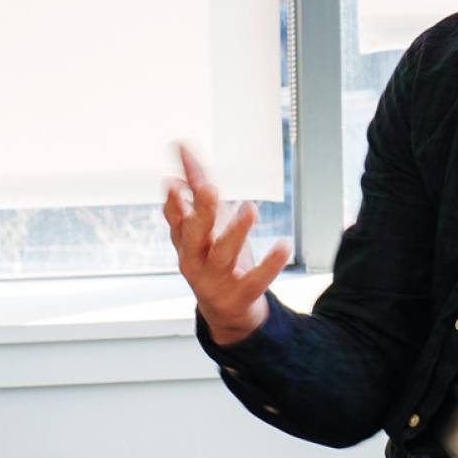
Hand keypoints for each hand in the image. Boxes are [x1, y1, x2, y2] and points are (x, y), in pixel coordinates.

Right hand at [164, 144, 290, 346]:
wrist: (226, 310)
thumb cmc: (214, 256)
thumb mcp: (205, 221)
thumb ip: (194, 184)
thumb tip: (180, 147)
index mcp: (186, 241)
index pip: (175, 221)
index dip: (173, 204)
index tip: (173, 184)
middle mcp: (196, 260)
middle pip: (194, 237)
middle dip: (200, 213)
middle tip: (210, 190)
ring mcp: (217, 279)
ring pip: (223, 254)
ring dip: (235, 231)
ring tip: (250, 208)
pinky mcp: (241, 294)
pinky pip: (256, 279)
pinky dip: (270, 263)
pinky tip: (284, 245)